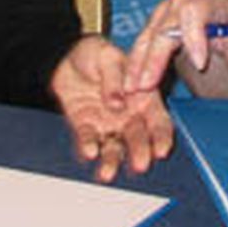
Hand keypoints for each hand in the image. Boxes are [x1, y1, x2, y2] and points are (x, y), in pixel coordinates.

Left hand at [50, 35, 173, 182]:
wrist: (66, 57)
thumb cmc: (95, 53)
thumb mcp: (108, 56)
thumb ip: (115, 77)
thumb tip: (117, 102)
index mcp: (143, 97)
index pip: (158, 121)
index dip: (161, 136)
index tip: (161, 150)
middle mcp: (129, 115)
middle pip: (138, 138)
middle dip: (140, 152)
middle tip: (140, 164)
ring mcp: (108, 124)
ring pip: (114, 146)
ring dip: (113, 161)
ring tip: (108, 172)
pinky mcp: (87, 127)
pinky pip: (89, 139)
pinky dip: (89, 147)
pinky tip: (90, 151)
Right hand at [123, 0, 227, 94]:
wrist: (215, 1)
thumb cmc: (226, 14)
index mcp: (201, 0)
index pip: (194, 14)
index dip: (195, 38)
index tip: (200, 62)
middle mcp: (176, 4)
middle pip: (163, 29)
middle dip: (154, 58)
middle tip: (147, 84)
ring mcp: (161, 15)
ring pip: (146, 38)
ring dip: (137, 64)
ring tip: (130, 88)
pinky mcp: (152, 27)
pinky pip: (140, 44)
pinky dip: (133, 65)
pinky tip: (128, 84)